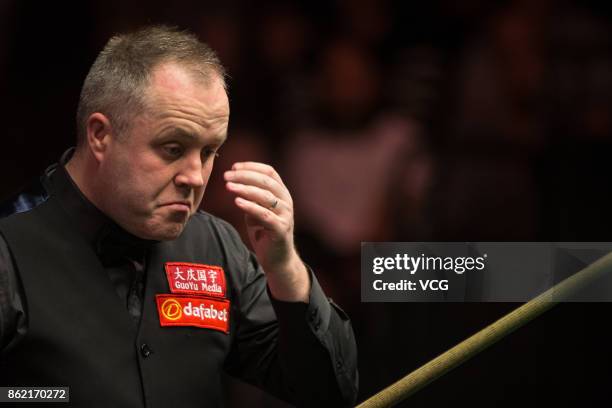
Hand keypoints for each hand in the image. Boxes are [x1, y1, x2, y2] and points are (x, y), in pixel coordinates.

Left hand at [224, 162, 309, 301]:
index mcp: (282, 193)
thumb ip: (250, 196)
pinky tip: (237, 201)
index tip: (234, 167)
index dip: (251, 167)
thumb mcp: (256, 210)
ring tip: (228, 186)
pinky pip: (264, 215)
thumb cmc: (265, 232)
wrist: (278, 259)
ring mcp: (285, 215)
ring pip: (265, 196)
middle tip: (227, 176)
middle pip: (266, 181)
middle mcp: (286, 201)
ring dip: (245, 189)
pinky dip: (250, 206)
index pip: (269, 172)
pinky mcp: (280, 229)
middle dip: (245, 176)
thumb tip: (234, 179)